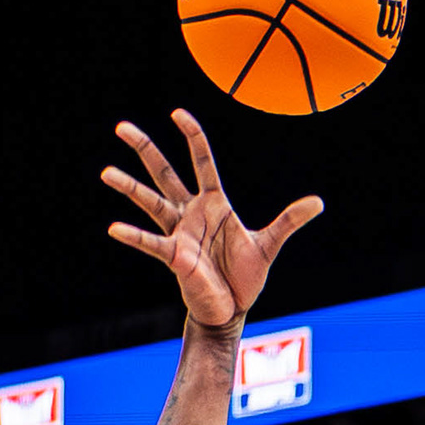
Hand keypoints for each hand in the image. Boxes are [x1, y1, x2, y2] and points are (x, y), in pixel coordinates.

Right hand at [102, 109, 321, 334]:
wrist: (231, 310)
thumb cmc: (244, 278)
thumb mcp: (268, 245)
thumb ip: (289, 221)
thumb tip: (318, 202)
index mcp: (214, 203)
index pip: (201, 161)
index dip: (192, 137)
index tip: (178, 113)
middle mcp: (191, 213)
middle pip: (164, 172)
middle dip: (145, 149)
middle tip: (121, 127)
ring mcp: (180, 233)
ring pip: (150, 202)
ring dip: (129, 188)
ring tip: (106, 172)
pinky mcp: (175, 257)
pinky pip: (151, 243)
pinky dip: (134, 236)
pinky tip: (115, 228)